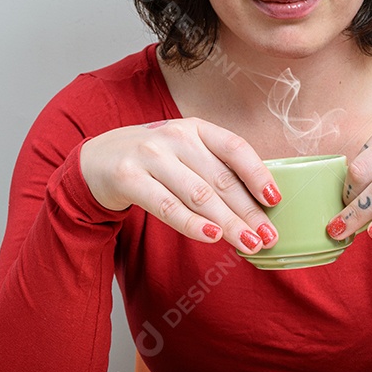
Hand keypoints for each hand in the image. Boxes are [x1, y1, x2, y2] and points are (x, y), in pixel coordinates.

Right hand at [79, 118, 281, 253]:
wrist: (95, 161)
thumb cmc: (152, 161)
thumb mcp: (184, 153)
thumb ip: (214, 169)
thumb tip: (257, 205)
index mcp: (195, 127)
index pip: (235, 148)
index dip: (258, 174)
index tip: (275, 200)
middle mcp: (175, 136)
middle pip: (220, 179)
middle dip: (249, 212)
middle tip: (269, 236)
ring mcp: (150, 155)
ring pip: (198, 195)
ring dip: (228, 223)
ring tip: (248, 243)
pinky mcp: (128, 177)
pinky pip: (167, 206)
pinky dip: (192, 224)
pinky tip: (212, 237)